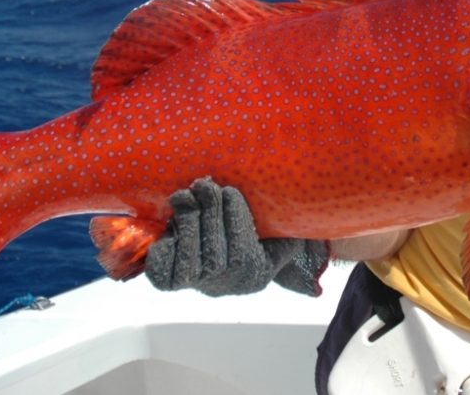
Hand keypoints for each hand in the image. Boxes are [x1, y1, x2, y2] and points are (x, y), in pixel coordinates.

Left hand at [145, 178, 328, 295]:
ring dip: (186, 220)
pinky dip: (164, 243)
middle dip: (208, 213)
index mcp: (252, 274)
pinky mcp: (168, 279)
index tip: (232, 191)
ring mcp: (194, 283)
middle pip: (212, 253)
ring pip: (188, 257)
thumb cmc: (259, 240)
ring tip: (187, 195)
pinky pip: (162, 267)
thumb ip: (291, 232)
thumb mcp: (280, 237)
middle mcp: (224, 285)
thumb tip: (307, 232)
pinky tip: (173, 221)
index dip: (234, 218)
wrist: (227, 263)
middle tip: (205, 184)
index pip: (241, 253)